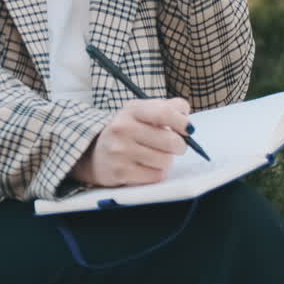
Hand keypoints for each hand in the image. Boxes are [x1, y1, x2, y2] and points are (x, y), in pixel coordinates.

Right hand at [70, 98, 190, 186]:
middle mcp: (123, 128)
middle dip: (179, 146)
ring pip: (165, 161)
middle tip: (176, 146)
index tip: (188, 129)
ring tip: (156, 156)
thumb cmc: (127, 131)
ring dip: (166, 161)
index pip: (163, 113)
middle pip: (170, 141)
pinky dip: (157, 173)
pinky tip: (147, 166)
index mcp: (131, 110)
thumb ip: (166, 107)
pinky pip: (155, 176)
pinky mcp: (120, 172)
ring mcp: (120, 151)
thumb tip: (185, 113)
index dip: (182, 122)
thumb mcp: (141, 112)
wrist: (95, 153)